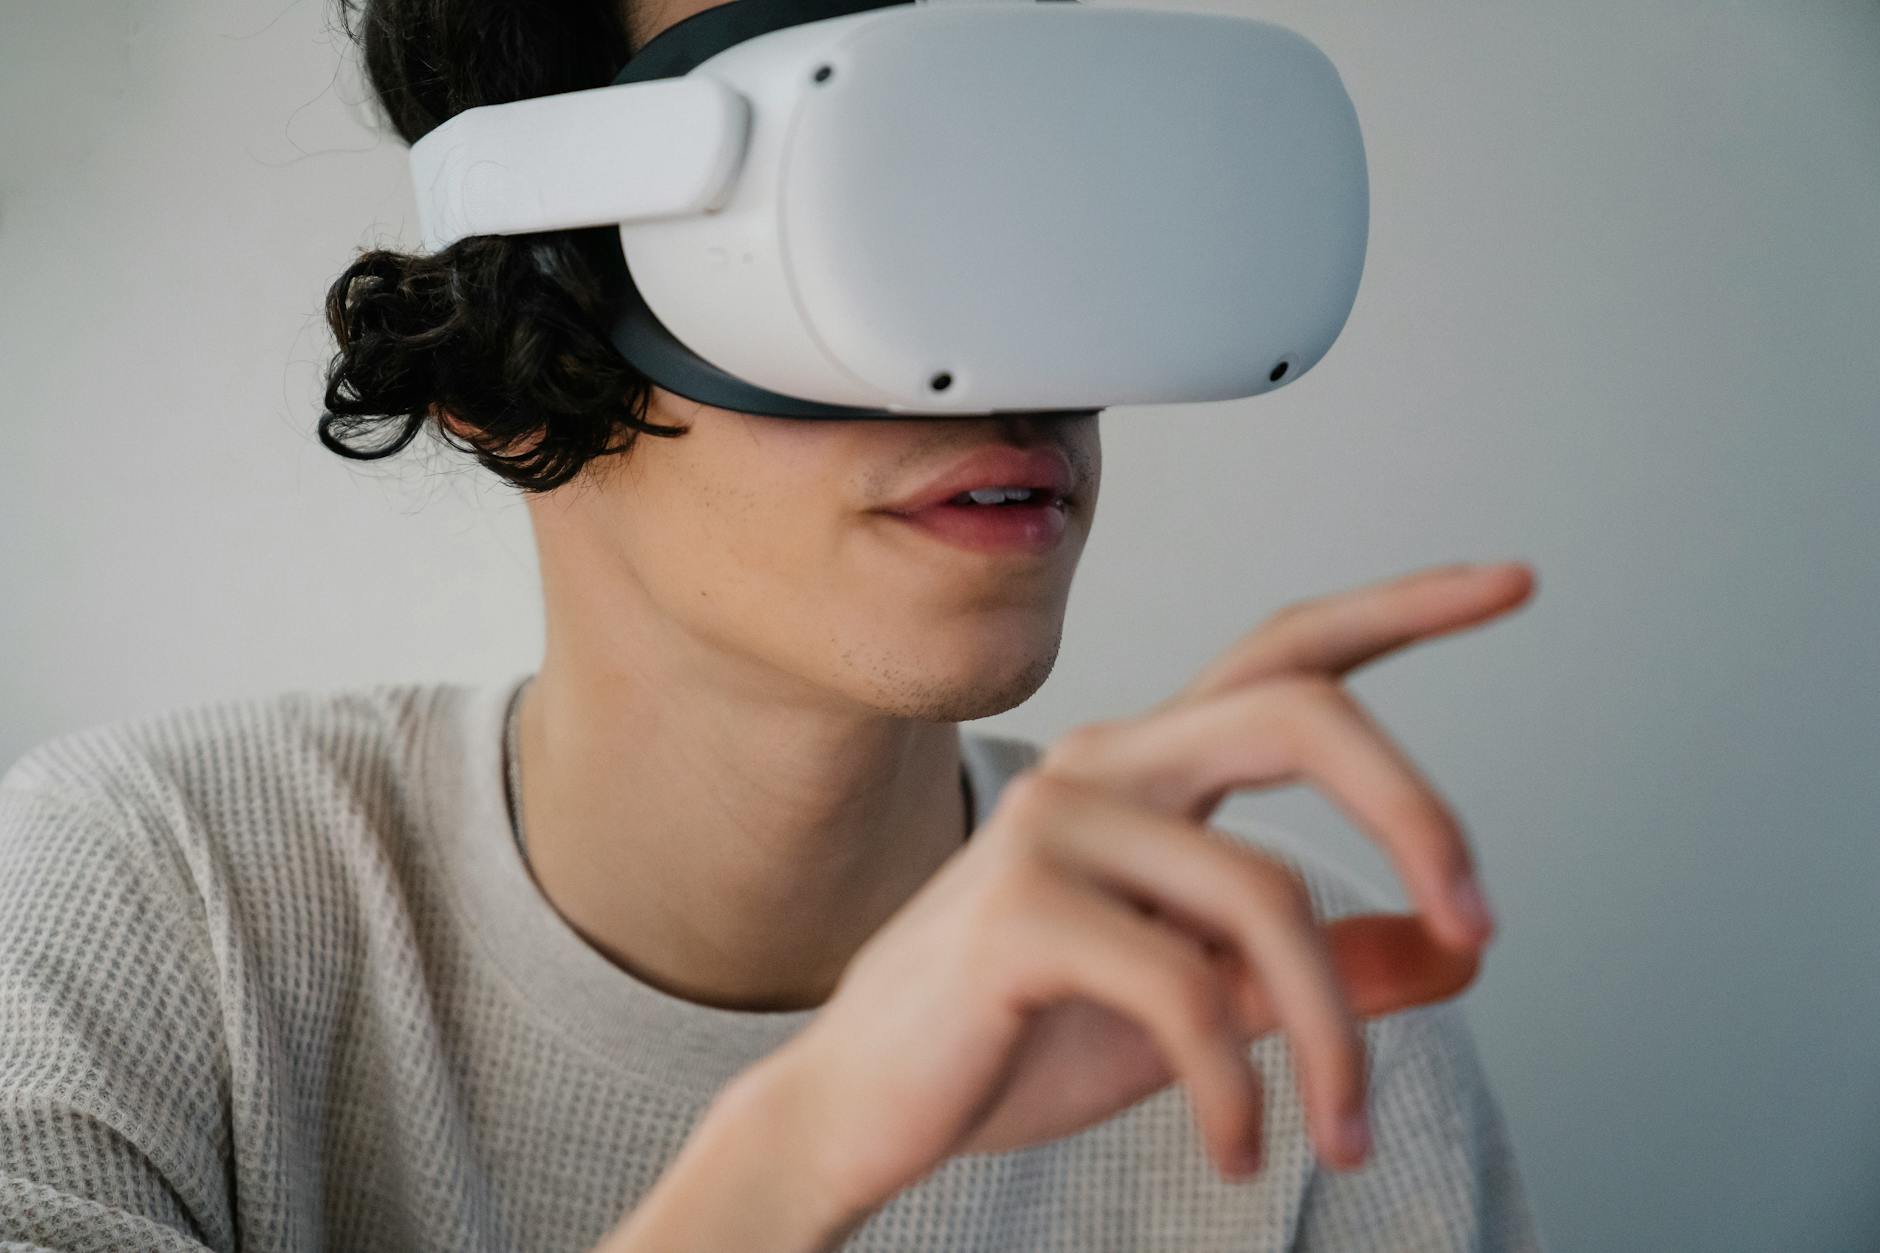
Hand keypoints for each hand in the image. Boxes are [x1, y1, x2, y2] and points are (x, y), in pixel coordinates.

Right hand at [765, 560, 1536, 1217]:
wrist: (866, 1105)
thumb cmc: (1023, 1036)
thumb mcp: (1203, 1000)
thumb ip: (1322, 968)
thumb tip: (1456, 953)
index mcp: (1145, 768)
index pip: (1285, 655)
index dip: (1402, 608)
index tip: (1513, 582)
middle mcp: (1102, 765)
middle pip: (1297, 712)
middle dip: (1416, 809)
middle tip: (1484, 924)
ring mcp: (1054, 827)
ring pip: (1266, 894)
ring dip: (1336, 1034)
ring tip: (1343, 1131)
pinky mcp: (1019, 910)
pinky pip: (1187, 993)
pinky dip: (1238, 1091)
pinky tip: (1237, 1145)